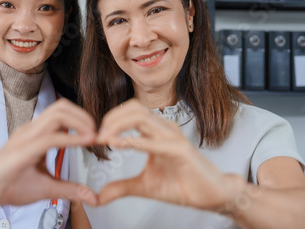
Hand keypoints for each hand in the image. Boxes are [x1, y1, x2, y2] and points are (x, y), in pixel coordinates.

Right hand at [0, 98, 97, 207]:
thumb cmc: (9, 185)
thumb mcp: (47, 188)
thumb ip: (70, 188)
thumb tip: (92, 196)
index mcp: (36, 134)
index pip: (62, 113)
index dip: (83, 119)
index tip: (98, 136)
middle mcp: (32, 130)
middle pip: (61, 107)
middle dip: (84, 116)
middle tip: (98, 133)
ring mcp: (26, 136)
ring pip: (57, 114)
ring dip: (80, 122)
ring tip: (93, 136)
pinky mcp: (22, 150)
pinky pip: (50, 137)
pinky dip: (71, 139)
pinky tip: (84, 143)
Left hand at [96, 99, 243, 210]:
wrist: (210, 195)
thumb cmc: (182, 184)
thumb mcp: (143, 186)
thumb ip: (120, 187)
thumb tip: (99, 196)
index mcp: (155, 131)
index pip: (129, 112)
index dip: (110, 120)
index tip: (95, 136)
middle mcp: (163, 128)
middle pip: (133, 108)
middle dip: (111, 118)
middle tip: (96, 135)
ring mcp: (172, 136)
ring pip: (141, 117)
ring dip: (118, 125)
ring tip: (104, 138)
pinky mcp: (180, 150)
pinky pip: (154, 141)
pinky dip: (134, 141)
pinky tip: (120, 145)